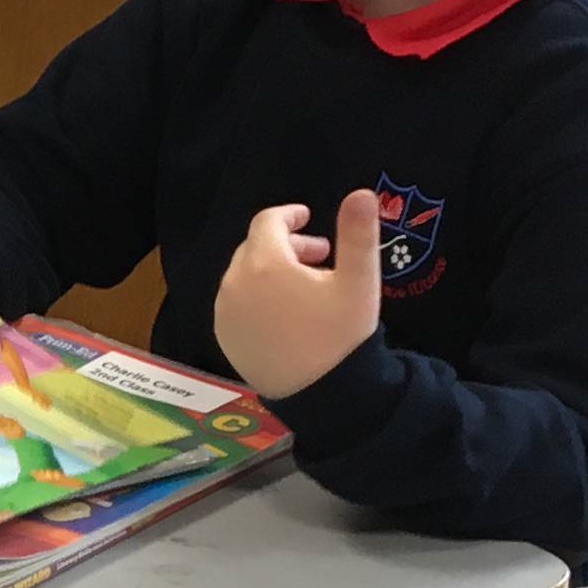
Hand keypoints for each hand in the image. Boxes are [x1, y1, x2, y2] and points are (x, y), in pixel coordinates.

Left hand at [214, 190, 383, 399]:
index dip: (289, 215)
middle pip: (255, 247)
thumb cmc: (340, 335)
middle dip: (286, 244)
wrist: (320, 395)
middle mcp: (235, 283)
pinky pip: (237, 302)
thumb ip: (359, 234)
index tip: (308, 217)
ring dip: (272, 270)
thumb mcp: (358, 282)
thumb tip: (362, 193)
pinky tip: (286, 312)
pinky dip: (258, 295)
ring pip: (245, 275)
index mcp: (264, 263)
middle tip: (320, 256)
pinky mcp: (224, 336)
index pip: (268, 222)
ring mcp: (225, 312)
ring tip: (307, 286)